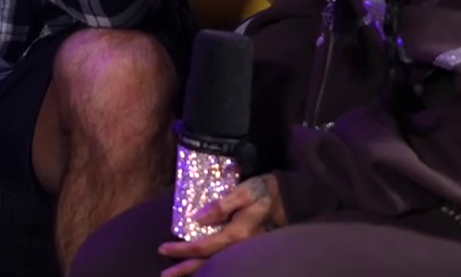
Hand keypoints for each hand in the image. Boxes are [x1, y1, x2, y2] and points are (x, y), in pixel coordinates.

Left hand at [158, 174, 287, 275]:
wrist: (297, 201)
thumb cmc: (268, 192)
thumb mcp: (244, 192)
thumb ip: (221, 206)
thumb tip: (196, 218)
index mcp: (237, 234)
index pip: (203, 246)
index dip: (182, 250)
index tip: (162, 248)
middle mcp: (241, 249)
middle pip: (208, 264)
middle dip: (185, 270)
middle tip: (164, 275)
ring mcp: (247, 253)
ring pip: (219, 268)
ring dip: (197, 273)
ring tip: (179, 276)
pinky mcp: (252, 251)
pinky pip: (229, 265)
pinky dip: (213, 269)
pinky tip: (205, 270)